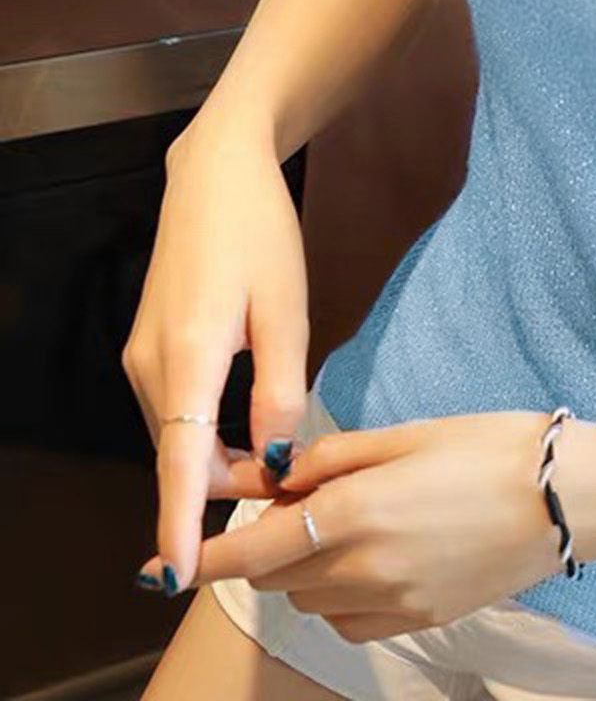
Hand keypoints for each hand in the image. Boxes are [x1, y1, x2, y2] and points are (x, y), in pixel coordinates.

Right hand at [122, 121, 311, 591]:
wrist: (218, 173)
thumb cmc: (260, 234)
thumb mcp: (288, 311)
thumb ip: (280, 390)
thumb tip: (276, 459)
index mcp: (187, 358)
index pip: (178, 462)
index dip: (181, 522)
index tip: (182, 574)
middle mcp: (149, 367)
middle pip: (183, 458)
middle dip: (231, 484)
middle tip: (298, 480)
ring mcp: (143, 357)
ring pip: (180, 437)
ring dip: (223, 457)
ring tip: (285, 450)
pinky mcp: (149, 347)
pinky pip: (177, 411)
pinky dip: (208, 431)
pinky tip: (253, 420)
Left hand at [137, 412, 589, 642]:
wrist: (566, 497)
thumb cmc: (491, 447)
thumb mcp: (408, 434)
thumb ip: (334, 456)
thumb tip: (279, 471)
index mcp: (353, 512)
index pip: (250, 551)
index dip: (206, 557)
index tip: (177, 558)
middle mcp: (360, 569)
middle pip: (277, 577)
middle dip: (271, 546)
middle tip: (299, 503)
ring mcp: (390, 604)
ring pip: (311, 601)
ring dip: (306, 570)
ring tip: (347, 525)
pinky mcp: (418, 622)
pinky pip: (350, 621)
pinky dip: (341, 596)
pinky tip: (374, 559)